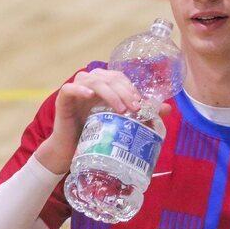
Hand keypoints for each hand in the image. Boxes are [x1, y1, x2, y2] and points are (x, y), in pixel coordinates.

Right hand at [34, 69, 171, 174]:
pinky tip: (90, 96)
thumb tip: (166, 108)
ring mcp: (75, 90)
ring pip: (93, 80)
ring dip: (109, 92)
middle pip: (109, 77)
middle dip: (124, 91)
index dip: (131, 87)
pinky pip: (69, 88)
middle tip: (135, 108)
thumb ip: (140, 113)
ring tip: (120, 109)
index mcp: (103, 85)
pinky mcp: (63, 100)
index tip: (141, 104)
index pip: (119, 77)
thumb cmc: (95, 135)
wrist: (70, 151)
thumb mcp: (119, 122)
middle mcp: (89, 84)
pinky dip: (80, 90)